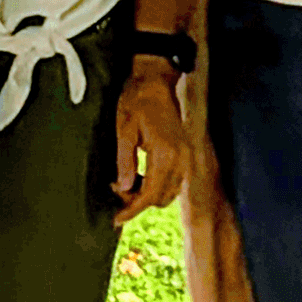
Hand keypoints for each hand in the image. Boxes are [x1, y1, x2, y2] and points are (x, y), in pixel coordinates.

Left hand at [111, 65, 189, 220]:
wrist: (156, 82)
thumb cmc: (136, 102)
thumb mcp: (123, 130)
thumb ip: (125, 161)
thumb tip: (124, 188)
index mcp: (165, 154)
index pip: (150, 194)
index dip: (131, 209)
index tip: (116, 219)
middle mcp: (181, 160)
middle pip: (160, 198)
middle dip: (137, 202)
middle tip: (115, 190)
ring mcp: (186, 157)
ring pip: (168, 193)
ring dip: (147, 195)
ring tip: (124, 183)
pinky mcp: (186, 154)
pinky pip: (173, 182)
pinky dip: (156, 186)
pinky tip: (139, 177)